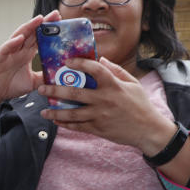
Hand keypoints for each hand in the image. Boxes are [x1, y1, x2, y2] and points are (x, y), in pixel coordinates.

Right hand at [0, 11, 60, 108]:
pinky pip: (5, 49)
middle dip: (43, 23)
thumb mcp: (32, 83)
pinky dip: (12, 43)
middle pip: (32, 33)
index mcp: (26, 54)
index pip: (39, 38)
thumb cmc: (10, 86)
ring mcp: (8, 53)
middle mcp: (18, 50)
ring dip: (29, 27)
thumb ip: (44, 78)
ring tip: (39, 19)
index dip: (49, 30)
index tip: (61, 21)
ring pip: (19, 36)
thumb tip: (60, 77)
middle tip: (56, 14)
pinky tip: (20, 38)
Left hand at [38, 57, 175, 154]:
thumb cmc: (140, 104)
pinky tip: (56, 120)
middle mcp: (104, 100)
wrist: (147, 130)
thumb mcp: (132, 83)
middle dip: (55, 90)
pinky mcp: (98, 129)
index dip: (80, 63)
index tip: (68, 61)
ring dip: (55, 111)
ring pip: (72, 113)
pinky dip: (65, 124)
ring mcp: (99, 116)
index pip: (95, 69)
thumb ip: (116, 71)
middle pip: (75, 93)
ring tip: (43, 110)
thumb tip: (100, 59)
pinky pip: (77, 126)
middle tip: (42, 87)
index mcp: (113, 85)